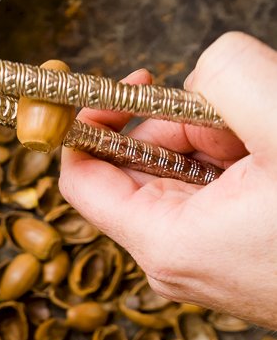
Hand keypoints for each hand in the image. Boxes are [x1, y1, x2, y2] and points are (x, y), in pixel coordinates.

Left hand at [58, 32, 276, 326]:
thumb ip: (229, 77)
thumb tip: (198, 73)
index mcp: (166, 241)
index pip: (81, 177)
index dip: (94, 117)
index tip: (140, 79)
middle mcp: (175, 263)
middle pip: (142, 167)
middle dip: (187, 123)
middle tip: (246, 117)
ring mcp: (208, 266)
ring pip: (189, 176)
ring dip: (228, 141)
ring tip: (275, 149)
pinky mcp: (238, 262)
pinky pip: (221, 194)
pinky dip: (248, 165)